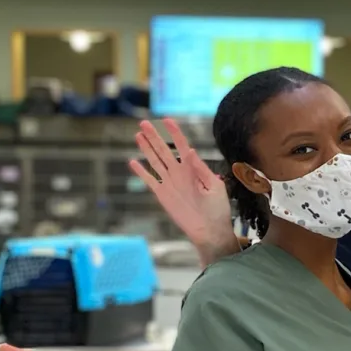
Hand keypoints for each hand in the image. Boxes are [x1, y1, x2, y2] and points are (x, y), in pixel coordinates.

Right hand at [130, 119, 238, 265]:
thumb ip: (200, 169)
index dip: (175, 132)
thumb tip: (190, 150)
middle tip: (144, 123)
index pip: (182, 145)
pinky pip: (150, 181)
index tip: (167, 120)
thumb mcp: (214, 186)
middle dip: (154, 136)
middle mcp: (180, 173)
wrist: (210, 231)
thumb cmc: (217, 209)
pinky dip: (141, 172)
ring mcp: (170, 183)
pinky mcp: (163, 195)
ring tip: (138, 135)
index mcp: (194, 168)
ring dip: (146, 149)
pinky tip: (133, 162)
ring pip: (155, 161)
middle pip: (164, 150)